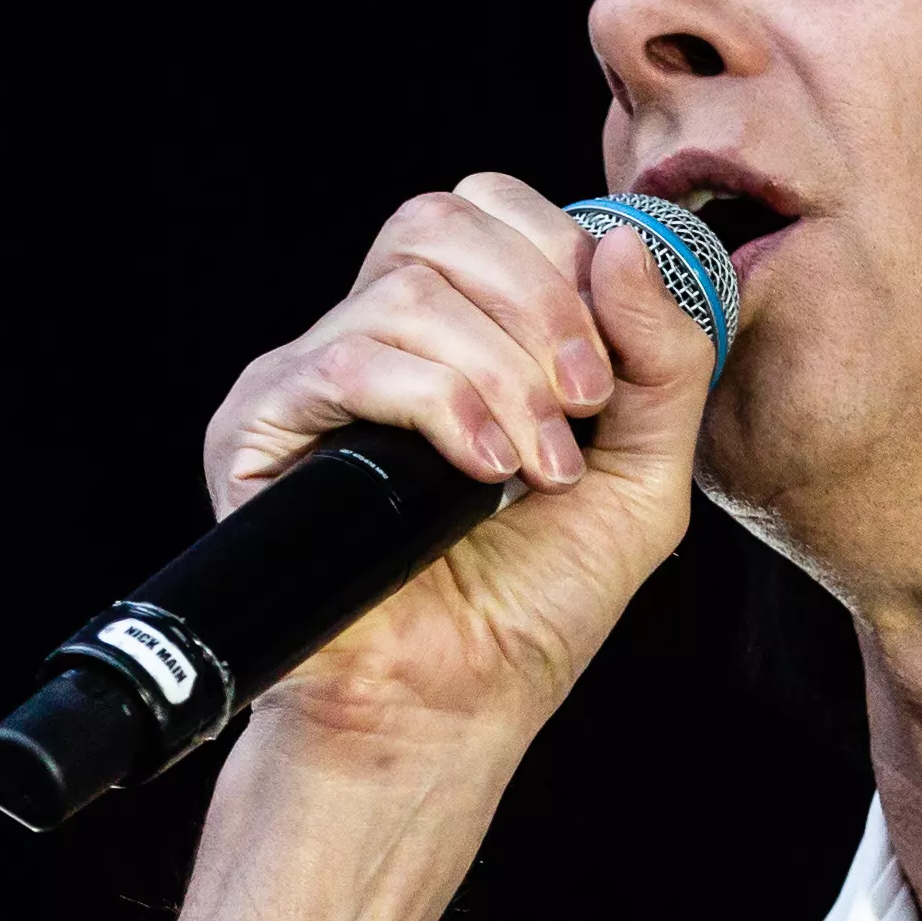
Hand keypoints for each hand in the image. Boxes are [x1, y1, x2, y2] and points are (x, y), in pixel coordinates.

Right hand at [194, 172, 716, 766]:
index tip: (604, 373)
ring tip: (536, 468)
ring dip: (500, 373)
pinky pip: (350, 361)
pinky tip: (483, 474)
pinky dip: (440, 405)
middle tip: (581, 408)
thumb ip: (664, 357)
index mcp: (454, 330)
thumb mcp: (643, 472)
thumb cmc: (531, 606)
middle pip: (439, 221)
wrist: (451, 711)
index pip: (486, 209)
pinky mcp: (257, 428)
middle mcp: (373, 339)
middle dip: (538, 305)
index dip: (558, 257)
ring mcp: (310, 378)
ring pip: (405, 291)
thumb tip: (628, 240)